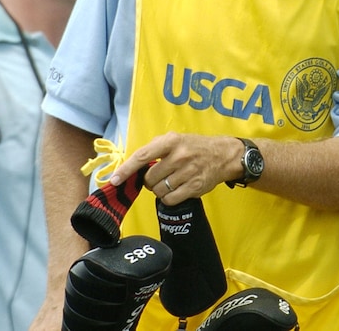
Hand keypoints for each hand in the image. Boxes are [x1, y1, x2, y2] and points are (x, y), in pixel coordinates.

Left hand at [109, 132, 241, 204]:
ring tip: (171, 182)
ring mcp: (188, 172)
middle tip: (161, 176)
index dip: (125, 170)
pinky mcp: (194, 186)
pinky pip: (170, 199)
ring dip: (160, 190)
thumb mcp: (176, 139)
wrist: (224, 155)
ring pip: (158, 190)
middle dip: (150, 181)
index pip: (142, 156)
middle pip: (149, 178)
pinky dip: (169, 198)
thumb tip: (132, 167)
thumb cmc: (196, 147)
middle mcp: (179, 156)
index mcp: (171, 141)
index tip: (114, 180)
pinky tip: (176, 190)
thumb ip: (155, 150)